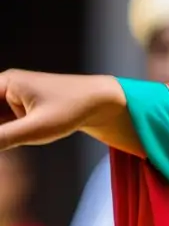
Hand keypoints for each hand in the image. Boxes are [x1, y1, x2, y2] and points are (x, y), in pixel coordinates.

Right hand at [0, 69, 137, 152]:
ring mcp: (12, 97)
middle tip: (7, 139)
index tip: (1, 132)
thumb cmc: (73, 109)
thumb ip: (1, 139)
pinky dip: (2, 134)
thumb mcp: (35, 128)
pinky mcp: (19, 109)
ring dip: (1, 132)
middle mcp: (5, 86)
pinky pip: (1, 123)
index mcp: (5, 82)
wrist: (102, 102)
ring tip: (21, 134)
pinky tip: (9, 143)